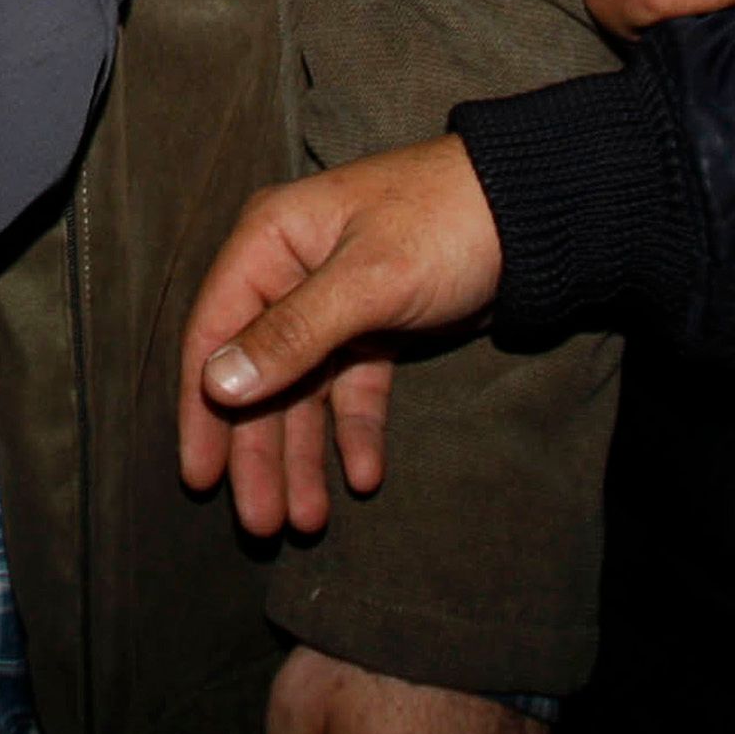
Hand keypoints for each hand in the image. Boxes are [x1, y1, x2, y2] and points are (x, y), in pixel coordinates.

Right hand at [179, 136, 498, 535]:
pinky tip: (364, 477)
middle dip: (259, 450)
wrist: (534, 211)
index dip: (203, 407)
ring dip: (303, 455)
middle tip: (259, 522)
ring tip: (305, 522)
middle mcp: (288, 274)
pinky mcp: (376, 328)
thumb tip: (217, 386)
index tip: (199, 475)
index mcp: (268, 244)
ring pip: (304, 392)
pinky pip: (353, 390)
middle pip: (259, 375)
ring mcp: (331, 305)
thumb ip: (292, 334)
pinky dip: (356, 432)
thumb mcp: (367, 281)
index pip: (214, 332)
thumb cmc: (442, 225)